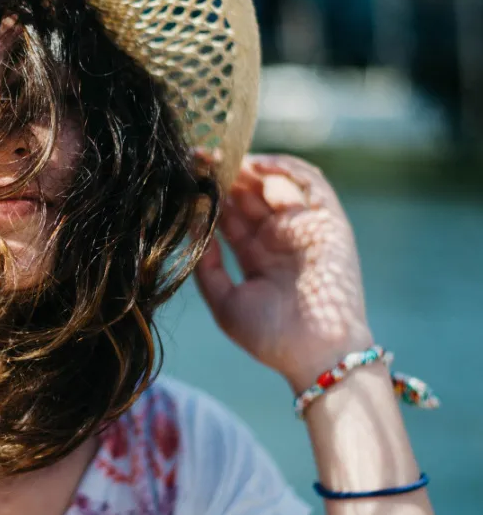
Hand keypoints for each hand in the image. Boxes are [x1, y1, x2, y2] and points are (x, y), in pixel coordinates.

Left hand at [195, 154, 372, 391]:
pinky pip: (311, 183)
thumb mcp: (225, 301)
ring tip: (221, 160)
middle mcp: (279, 238)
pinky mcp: (329, 221)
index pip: (229, 216)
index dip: (208, 196)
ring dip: (249, 168)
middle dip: (223, 176)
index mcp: (256, 256)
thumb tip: (194, 229)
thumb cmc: (270, 337)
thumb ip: (206, 267)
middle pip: (247, 195)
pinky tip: (257, 165)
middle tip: (197, 159)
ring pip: (274, 184)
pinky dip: (286, 168)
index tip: (184, 178)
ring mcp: (304, 228)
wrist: (314, 355)